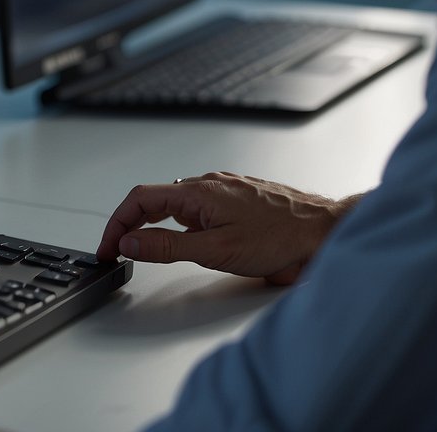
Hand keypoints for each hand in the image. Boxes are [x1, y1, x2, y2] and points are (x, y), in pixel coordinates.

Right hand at [96, 172, 360, 284]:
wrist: (328, 231)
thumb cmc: (283, 238)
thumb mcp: (215, 251)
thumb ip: (167, 247)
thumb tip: (130, 243)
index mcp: (196, 192)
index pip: (138, 200)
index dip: (116, 224)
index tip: (108, 247)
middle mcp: (207, 184)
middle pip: (153, 200)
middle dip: (131, 225)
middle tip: (121, 252)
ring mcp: (224, 188)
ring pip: (177, 202)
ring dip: (156, 223)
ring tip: (149, 249)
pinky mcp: (239, 198)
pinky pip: (199, 205)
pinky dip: (181, 221)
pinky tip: (189, 237)